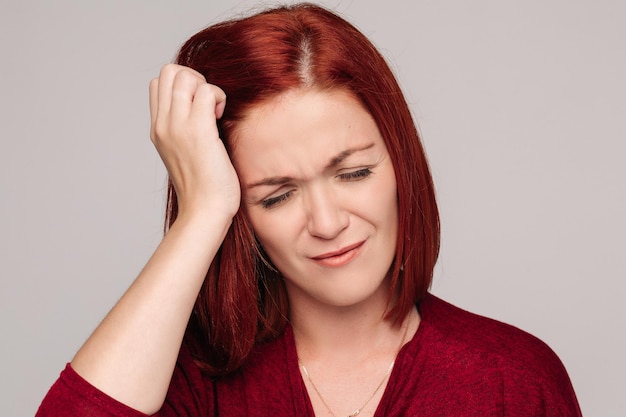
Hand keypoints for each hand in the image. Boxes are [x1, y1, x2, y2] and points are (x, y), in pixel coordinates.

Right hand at [149, 64, 240, 220]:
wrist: (204, 211)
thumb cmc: (204, 187)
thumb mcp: (186, 153)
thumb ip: (186, 130)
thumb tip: (205, 109)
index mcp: (158, 129)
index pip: (159, 83)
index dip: (183, 85)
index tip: (199, 107)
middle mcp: (162, 124)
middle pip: (169, 71)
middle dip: (194, 77)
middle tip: (209, 104)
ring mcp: (177, 126)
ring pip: (184, 75)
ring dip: (206, 86)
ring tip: (215, 112)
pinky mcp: (198, 130)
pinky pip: (207, 90)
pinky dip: (219, 97)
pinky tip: (221, 120)